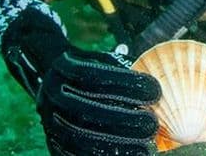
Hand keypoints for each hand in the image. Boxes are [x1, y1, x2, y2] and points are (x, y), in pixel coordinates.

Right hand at [36, 47, 161, 155]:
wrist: (55, 83)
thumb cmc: (92, 71)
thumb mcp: (102, 60)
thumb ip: (122, 68)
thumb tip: (155, 83)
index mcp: (64, 68)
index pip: (94, 75)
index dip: (125, 84)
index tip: (154, 91)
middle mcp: (52, 94)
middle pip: (87, 110)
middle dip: (124, 119)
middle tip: (152, 124)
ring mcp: (49, 121)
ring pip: (80, 138)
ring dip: (116, 145)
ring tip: (146, 146)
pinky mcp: (53, 144)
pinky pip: (75, 155)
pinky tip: (128, 155)